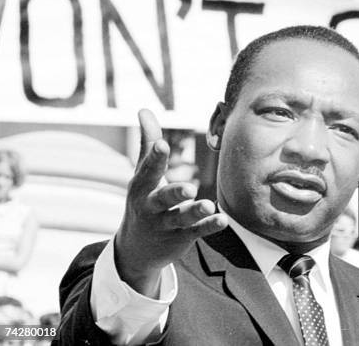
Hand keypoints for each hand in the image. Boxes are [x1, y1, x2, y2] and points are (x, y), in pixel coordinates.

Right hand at [114, 109, 227, 295]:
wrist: (136, 249)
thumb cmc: (143, 200)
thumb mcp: (142, 174)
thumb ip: (147, 143)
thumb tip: (144, 109)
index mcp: (141, 187)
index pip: (148, 170)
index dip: (154, 157)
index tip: (162, 143)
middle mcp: (151, 207)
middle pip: (163, 198)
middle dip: (174, 193)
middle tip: (189, 188)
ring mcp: (166, 225)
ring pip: (181, 218)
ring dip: (195, 212)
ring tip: (210, 205)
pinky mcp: (181, 238)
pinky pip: (196, 231)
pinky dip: (208, 226)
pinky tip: (223, 220)